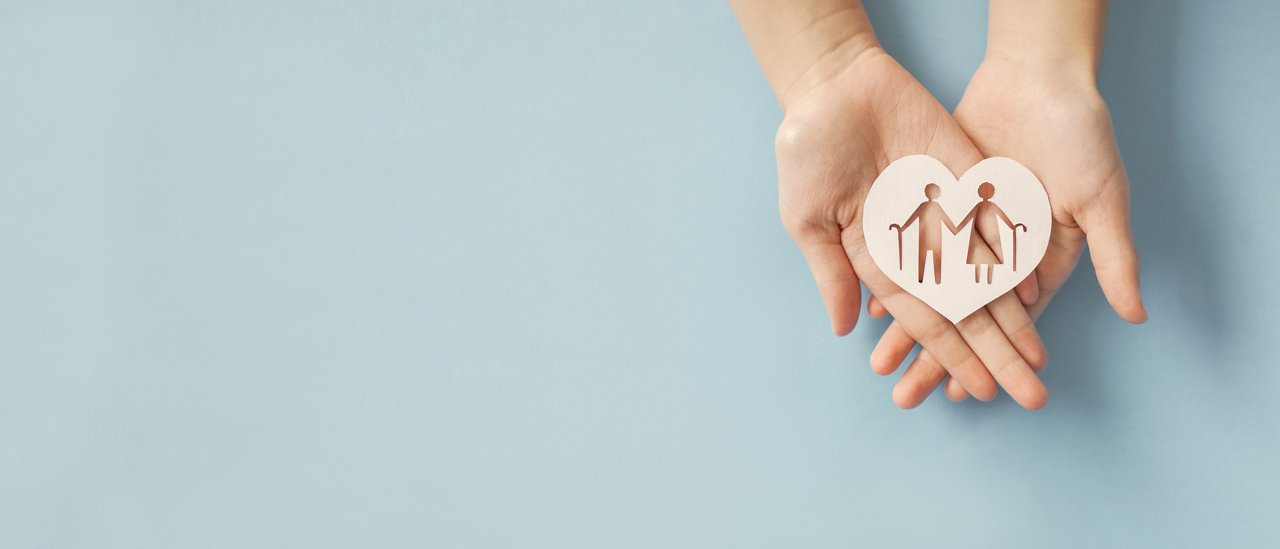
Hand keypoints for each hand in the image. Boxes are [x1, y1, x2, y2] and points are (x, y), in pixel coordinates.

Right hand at [777, 45, 1047, 408]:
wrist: (834, 87)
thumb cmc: (808, 153)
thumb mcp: (808, 219)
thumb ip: (831, 272)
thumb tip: (845, 329)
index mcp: (880, 261)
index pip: (925, 319)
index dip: (952, 355)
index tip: (979, 390)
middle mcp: (921, 246)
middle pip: (966, 310)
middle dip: (996, 352)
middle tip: (1029, 394)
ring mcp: (948, 214)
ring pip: (990, 277)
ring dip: (1015, 319)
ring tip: (1039, 357)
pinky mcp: (970, 179)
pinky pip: (999, 223)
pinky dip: (1017, 256)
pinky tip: (1035, 290)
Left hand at [870, 56, 1146, 402]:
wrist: (1036, 77)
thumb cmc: (1080, 135)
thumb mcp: (1102, 196)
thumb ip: (1113, 255)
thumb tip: (1136, 314)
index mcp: (1035, 259)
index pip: (1005, 325)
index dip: (986, 359)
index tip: (964, 397)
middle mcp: (995, 253)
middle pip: (960, 317)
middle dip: (935, 358)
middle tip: (906, 397)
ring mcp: (962, 229)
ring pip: (929, 290)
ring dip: (907, 327)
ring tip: (880, 365)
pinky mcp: (936, 202)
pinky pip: (908, 250)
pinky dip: (891, 276)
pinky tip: (870, 308)